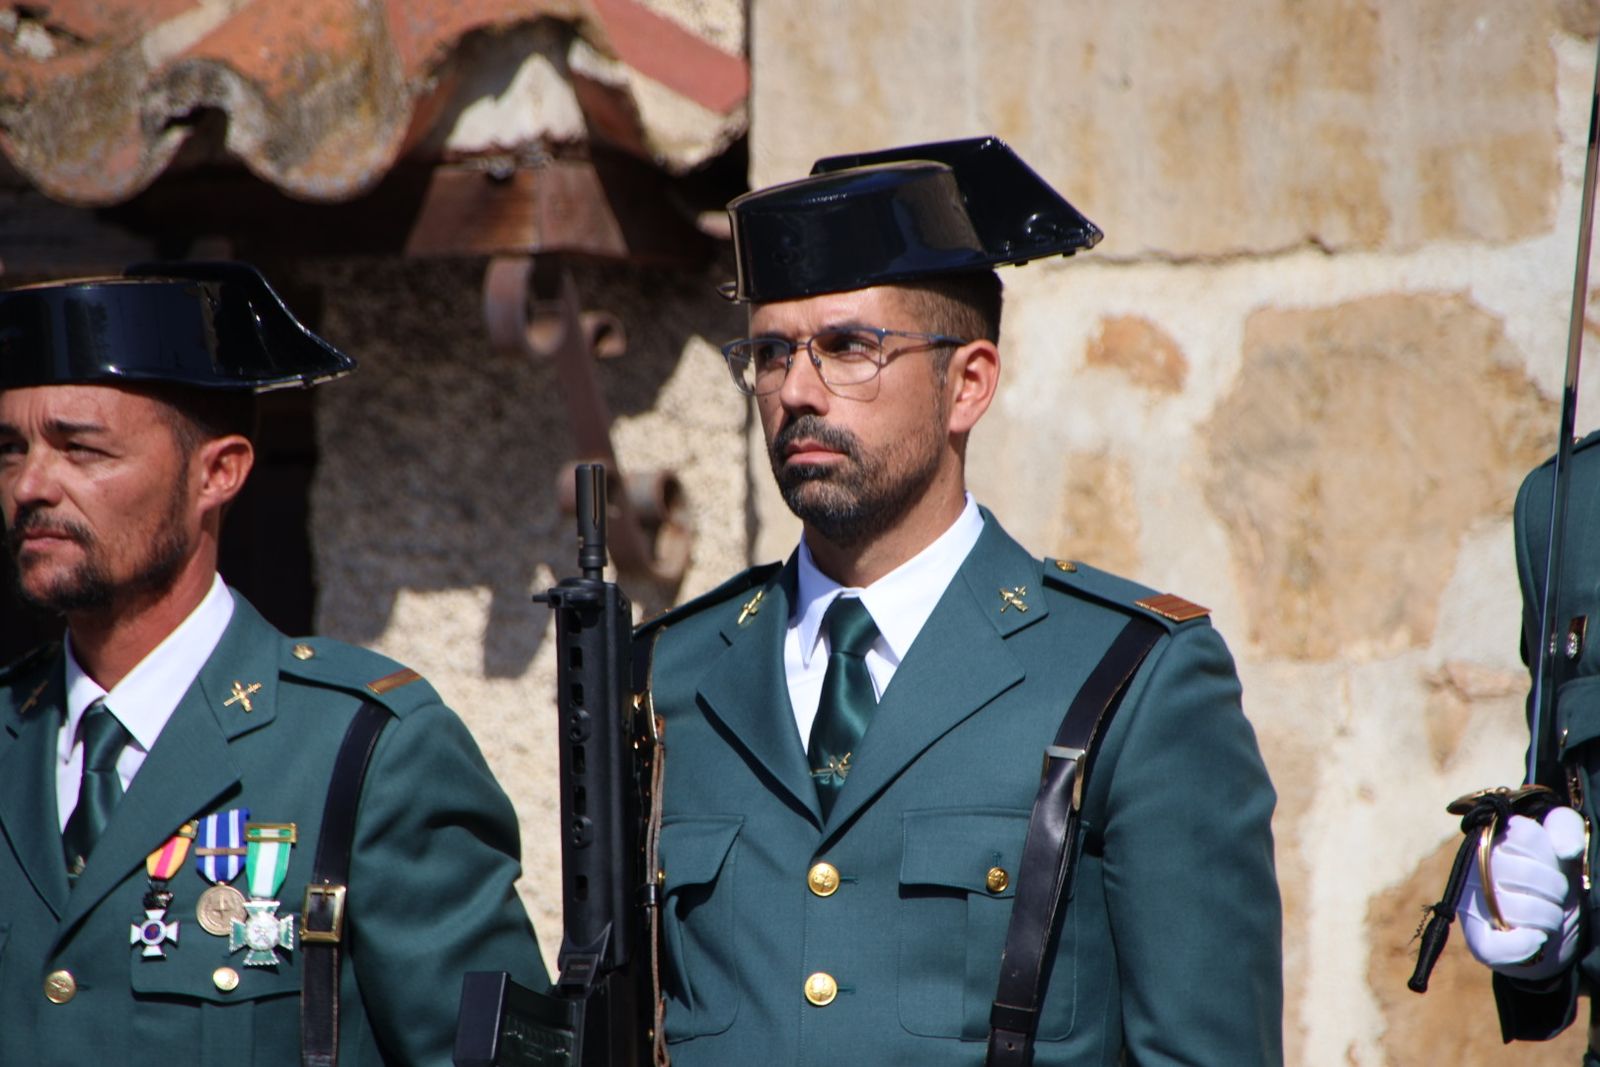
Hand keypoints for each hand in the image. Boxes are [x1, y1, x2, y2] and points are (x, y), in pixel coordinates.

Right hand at [1457, 807, 1584, 980]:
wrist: (1549, 939)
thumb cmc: (1553, 887)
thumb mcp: (1562, 852)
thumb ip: (1565, 828)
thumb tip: (1565, 850)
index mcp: (1492, 842)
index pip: (1524, 833)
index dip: (1549, 853)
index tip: (1555, 864)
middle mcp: (1475, 870)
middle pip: (1525, 871)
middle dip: (1556, 888)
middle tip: (1555, 896)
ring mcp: (1472, 905)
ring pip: (1520, 908)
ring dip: (1549, 917)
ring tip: (1548, 917)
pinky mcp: (1478, 941)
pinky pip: (1497, 945)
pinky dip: (1525, 944)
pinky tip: (1536, 939)